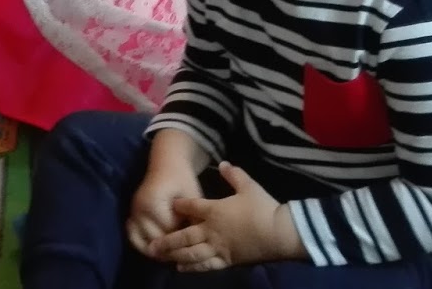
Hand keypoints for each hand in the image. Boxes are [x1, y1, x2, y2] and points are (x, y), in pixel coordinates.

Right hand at [127, 164, 203, 253]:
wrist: (166, 163)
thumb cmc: (182, 179)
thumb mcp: (192, 197)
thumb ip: (192, 219)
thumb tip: (196, 241)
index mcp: (153, 203)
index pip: (168, 232)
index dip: (182, 240)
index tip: (194, 244)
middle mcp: (139, 209)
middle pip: (154, 240)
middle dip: (170, 248)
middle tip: (185, 253)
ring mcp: (133, 211)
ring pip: (141, 242)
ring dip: (156, 250)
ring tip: (171, 253)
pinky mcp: (132, 214)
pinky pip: (133, 235)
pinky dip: (143, 244)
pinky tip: (158, 248)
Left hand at [148, 162, 300, 270]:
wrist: (279, 233)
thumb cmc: (263, 207)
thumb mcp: (248, 186)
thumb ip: (234, 174)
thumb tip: (223, 163)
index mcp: (214, 210)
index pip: (190, 208)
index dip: (179, 207)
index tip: (171, 206)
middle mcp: (211, 230)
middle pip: (184, 236)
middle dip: (167, 240)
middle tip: (152, 245)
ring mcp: (218, 247)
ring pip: (191, 253)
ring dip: (175, 255)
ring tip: (162, 257)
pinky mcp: (227, 261)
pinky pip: (206, 265)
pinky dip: (192, 268)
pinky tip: (181, 268)